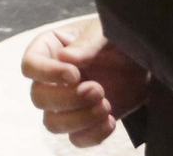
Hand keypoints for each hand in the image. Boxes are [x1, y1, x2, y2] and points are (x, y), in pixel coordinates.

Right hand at [23, 16, 150, 147]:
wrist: (142, 62)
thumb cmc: (118, 40)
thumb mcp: (105, 33)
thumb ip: (86, 43)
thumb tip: (64, 58)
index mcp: (50, 49)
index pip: (30, 65)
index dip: (47, 74)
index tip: (74, 74)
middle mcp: (51, 78)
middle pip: (38, 98)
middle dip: (69, 99)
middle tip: (98, 90)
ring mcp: (65, 103)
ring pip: (52, 123)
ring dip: (79, 119)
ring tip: (106, 105)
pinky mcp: (82, 122)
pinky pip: (75, 139)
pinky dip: (93, 135)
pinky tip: (111, 120)